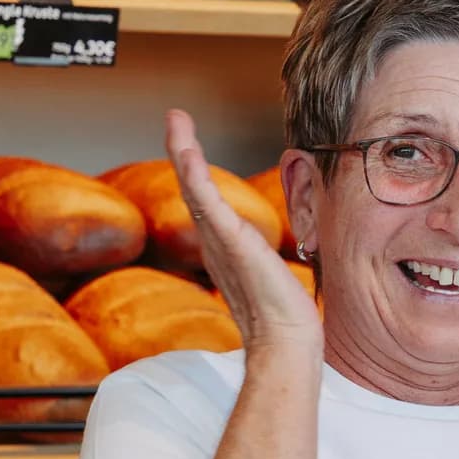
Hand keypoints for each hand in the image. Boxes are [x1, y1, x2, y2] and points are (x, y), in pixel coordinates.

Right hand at [165, 109, 321, 354]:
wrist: (284, 341)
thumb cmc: (282, 317)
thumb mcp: (271, 277)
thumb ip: (264, 261)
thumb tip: (272, 260)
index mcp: (223, 249)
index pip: (204, 201)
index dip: (195, 171)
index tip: (189, 146)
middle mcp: (214, 243)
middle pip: (191, 187)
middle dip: (181, 149)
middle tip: (174, 117)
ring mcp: (219, 242)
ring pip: (194, 188)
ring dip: (183, 150)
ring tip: (175, 120)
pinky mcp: (231, 241)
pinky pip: (207, 202)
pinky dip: (194, 173)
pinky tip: (186, 151)